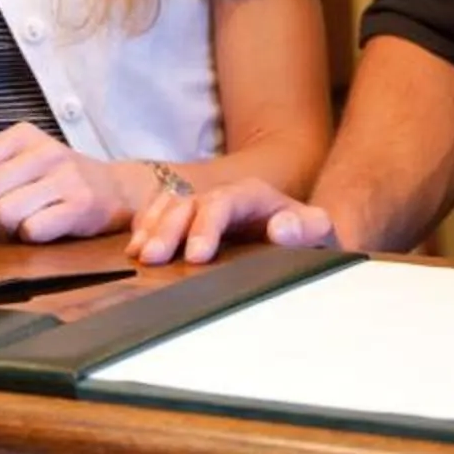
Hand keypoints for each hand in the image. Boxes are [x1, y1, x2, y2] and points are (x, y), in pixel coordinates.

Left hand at [0, 123, 136, 243]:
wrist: (116, 189)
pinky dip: (31, 234)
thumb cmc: (54, 181)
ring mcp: (64, 176)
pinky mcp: (81, 204)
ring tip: (25, 217)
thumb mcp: (12, 170)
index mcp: (19, 136)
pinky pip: (33, 230)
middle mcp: (41, 150)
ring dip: (7, 226)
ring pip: (4, 215)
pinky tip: (45, 225)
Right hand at [128, 175, 336, 264]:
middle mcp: (222, 195)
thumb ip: (307, 227)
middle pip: (189, 203)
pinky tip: (134, 246)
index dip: (207, 226)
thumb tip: (279, 228)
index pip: (225, 202)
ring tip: (138, 254)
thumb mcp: (319, 230)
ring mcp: (202, 204)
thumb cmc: (309, 235)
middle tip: (152, 258)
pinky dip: (145, 227)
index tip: (197, 256)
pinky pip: (159, 212)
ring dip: (151, 228)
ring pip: (169, 205)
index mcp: (253, 195)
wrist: (301, 231)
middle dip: (168, 229)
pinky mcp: (189, 217)